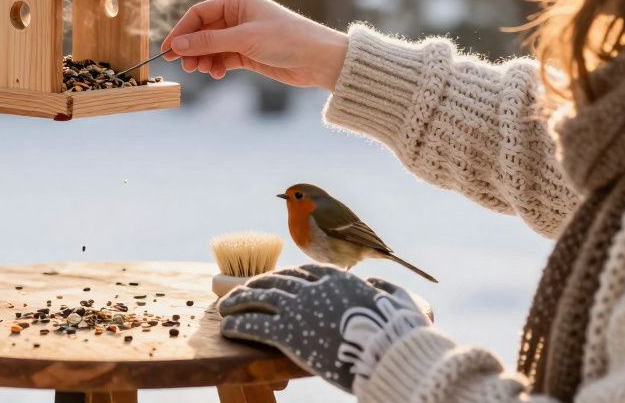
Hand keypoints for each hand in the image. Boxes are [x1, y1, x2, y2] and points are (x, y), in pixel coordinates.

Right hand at [160, 0, 347, 89]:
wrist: (319, 60)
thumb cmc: (287, 39)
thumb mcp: (244, 39)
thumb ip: (208, 42)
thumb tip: (177, 45)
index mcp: (238, 1)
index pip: (199, 13)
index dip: (182, 31)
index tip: (168, 49)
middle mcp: (239, 15)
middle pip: (203, 31)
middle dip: (192, 48)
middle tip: (183, 65)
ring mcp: (243, 35)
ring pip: (211, 47)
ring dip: (203, 59)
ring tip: (201, 71)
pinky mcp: (249, 53)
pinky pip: (223, 58)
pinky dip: (216, 66)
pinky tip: (217, 74)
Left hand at [218, 264, 430, 393]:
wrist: (389, 352)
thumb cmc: (399, 331)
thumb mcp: (398, 302)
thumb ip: (384, 290)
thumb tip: (376, 284)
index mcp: (337, 278)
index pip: (302, 272)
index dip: (283, 276)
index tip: (272, 281)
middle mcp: (313, 287)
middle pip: (275, 280)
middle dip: (254, 286)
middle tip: (240, 293)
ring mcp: (298, 307)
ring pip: (258, 297)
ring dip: (237, 301)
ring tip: (225, 309)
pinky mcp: (287, 331)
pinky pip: (253, 324)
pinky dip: (237, 324)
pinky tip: (227, 329)